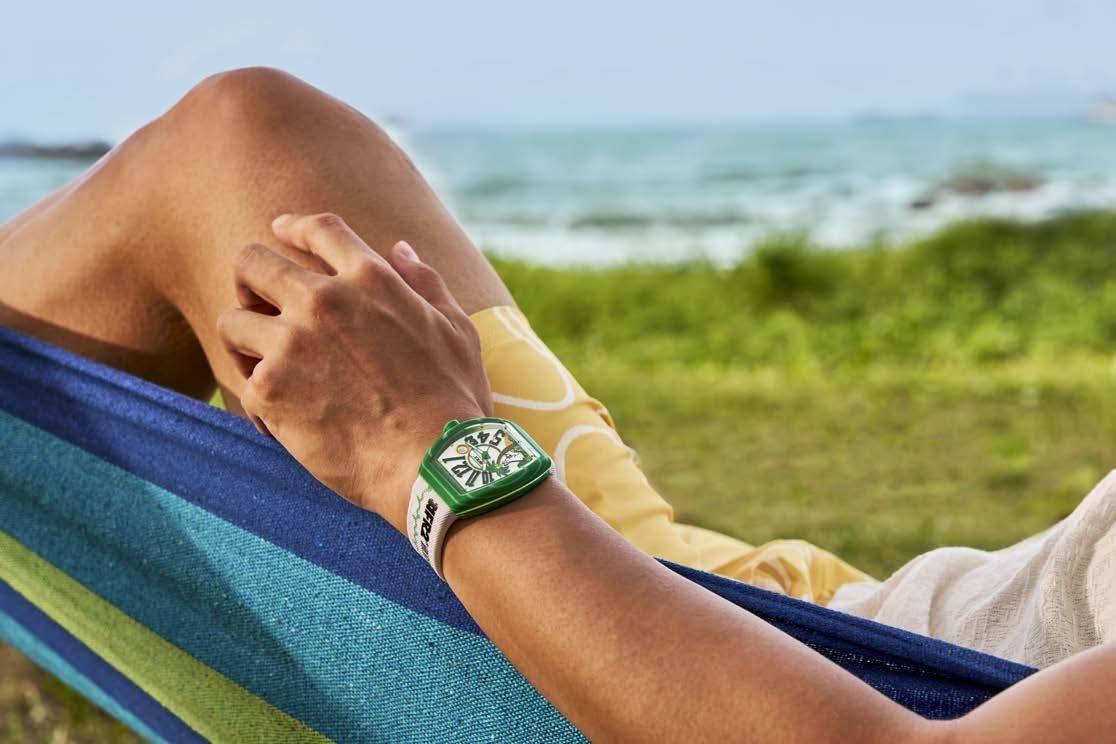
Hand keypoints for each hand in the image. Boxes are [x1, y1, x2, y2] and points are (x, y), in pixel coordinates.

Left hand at [216, 212, 491, 530]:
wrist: (433, 463)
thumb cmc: (454, 398)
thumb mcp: (456, 329)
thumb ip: (424, 282)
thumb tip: (400, 250)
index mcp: (371, 279)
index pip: (318, 229)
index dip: (293, 226)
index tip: (280, 232)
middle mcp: (323, 301)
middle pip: (253, 262)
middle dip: (251, 280)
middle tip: (260, 305)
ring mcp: (291, 344)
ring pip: (231, 321)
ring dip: (244, 340)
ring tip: (263, 365)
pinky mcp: (269, 391)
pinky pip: (241, 382)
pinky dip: (258, 400)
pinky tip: (280, 419)